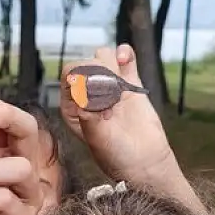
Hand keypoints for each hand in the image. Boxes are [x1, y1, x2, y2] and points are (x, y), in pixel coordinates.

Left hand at [60, 45, 191, 207]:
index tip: (98, 97)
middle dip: (100, 73)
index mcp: (72, 105)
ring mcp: (109, 86)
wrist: (145, 162)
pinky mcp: (130, 83)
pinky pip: (124, 57)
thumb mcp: (96, 138)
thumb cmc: (116, 155)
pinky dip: (124, 53)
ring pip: (103, 56)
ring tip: (120, 89)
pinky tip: (125, 59)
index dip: (83, 78)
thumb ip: (88, 114)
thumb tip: (85, 90)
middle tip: (113, 101)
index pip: (69, 75)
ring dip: (111, 64)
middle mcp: (87, 93)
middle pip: (87, 62)